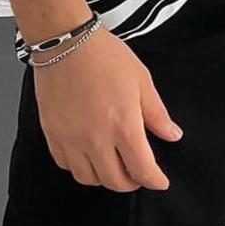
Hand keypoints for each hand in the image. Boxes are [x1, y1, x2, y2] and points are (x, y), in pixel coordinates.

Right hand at [33, 27, 182, 191]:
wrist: (65, 43)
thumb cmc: (103, 56)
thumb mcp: (141, 81)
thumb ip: (157, 114)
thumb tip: (172, 134)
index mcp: (124, 127)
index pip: (143, 170)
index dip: (154, 180)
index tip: (159, 181)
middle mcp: (96, 139)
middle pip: (115, 182)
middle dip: (132, 182)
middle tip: (138, 173)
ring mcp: (71, 139)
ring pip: (89, 178)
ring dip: (105, 177)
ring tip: (113, 165)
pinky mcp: (53, 134)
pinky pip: (66, 164)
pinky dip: (80, 167)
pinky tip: (88, 155)